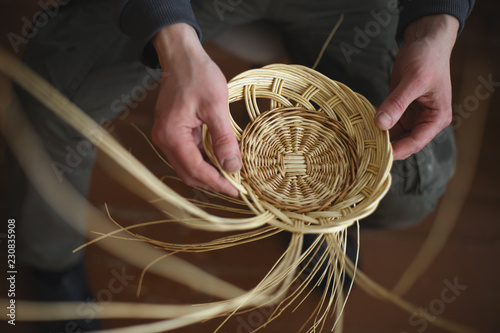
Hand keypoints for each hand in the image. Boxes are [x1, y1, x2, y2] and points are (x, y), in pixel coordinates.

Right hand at [151, 23, 240, 196]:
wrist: (182, 57)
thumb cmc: (198, 76)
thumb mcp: (216, 107)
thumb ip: (223, 139)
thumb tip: (232, 166)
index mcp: (172, 135)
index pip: (196, 170)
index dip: (217, 183)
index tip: (237, 190)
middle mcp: (164, 140)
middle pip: (189, 173)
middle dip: (213, 182)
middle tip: (236, 186)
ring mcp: (166, 136)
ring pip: (188, 165)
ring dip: (208, 173)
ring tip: (231, 176)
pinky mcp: (172, 131)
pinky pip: (188, 154)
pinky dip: (204, 161)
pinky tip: (220, 160)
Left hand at [375, 15, 459, 159]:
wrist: (425, 42)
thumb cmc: (427, 58)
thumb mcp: (413, 80)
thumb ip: (397, 103)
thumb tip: (381, 124)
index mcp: (437, 118)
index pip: (416, 142)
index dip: (397, 150)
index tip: (377, 155)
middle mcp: (425, 121)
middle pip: (404, 142)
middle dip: (385, 145)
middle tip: (363, 148)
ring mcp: (412, 116)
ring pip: (393, 134)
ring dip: (378, 135)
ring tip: (359, 138)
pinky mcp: (400, 109)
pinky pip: (387, 122)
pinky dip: (375, 123)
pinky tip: (362, 123)